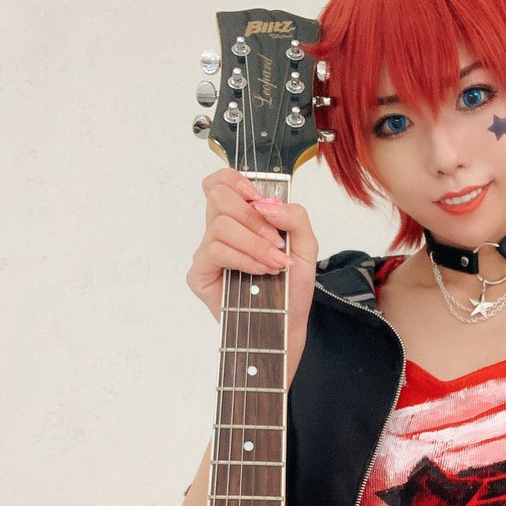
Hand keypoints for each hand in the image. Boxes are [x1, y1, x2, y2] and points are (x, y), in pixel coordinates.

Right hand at [188, 169, 318, 329]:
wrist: (288, 323)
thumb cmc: (291, 286)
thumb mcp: (305, 245)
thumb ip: (295, 216)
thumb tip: (267, 204)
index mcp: (240, 218)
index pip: (221, 182)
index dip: (236, 181)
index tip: (258, 199)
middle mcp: (219, 231)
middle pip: (218, 197)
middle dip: (252, 218)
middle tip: (275, 242)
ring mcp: (206, 252)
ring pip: (220, 226)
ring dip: (254, 243)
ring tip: (274, 263)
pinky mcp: (199, 274)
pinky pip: (216, 252)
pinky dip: (243, 259)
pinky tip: (260, 272)